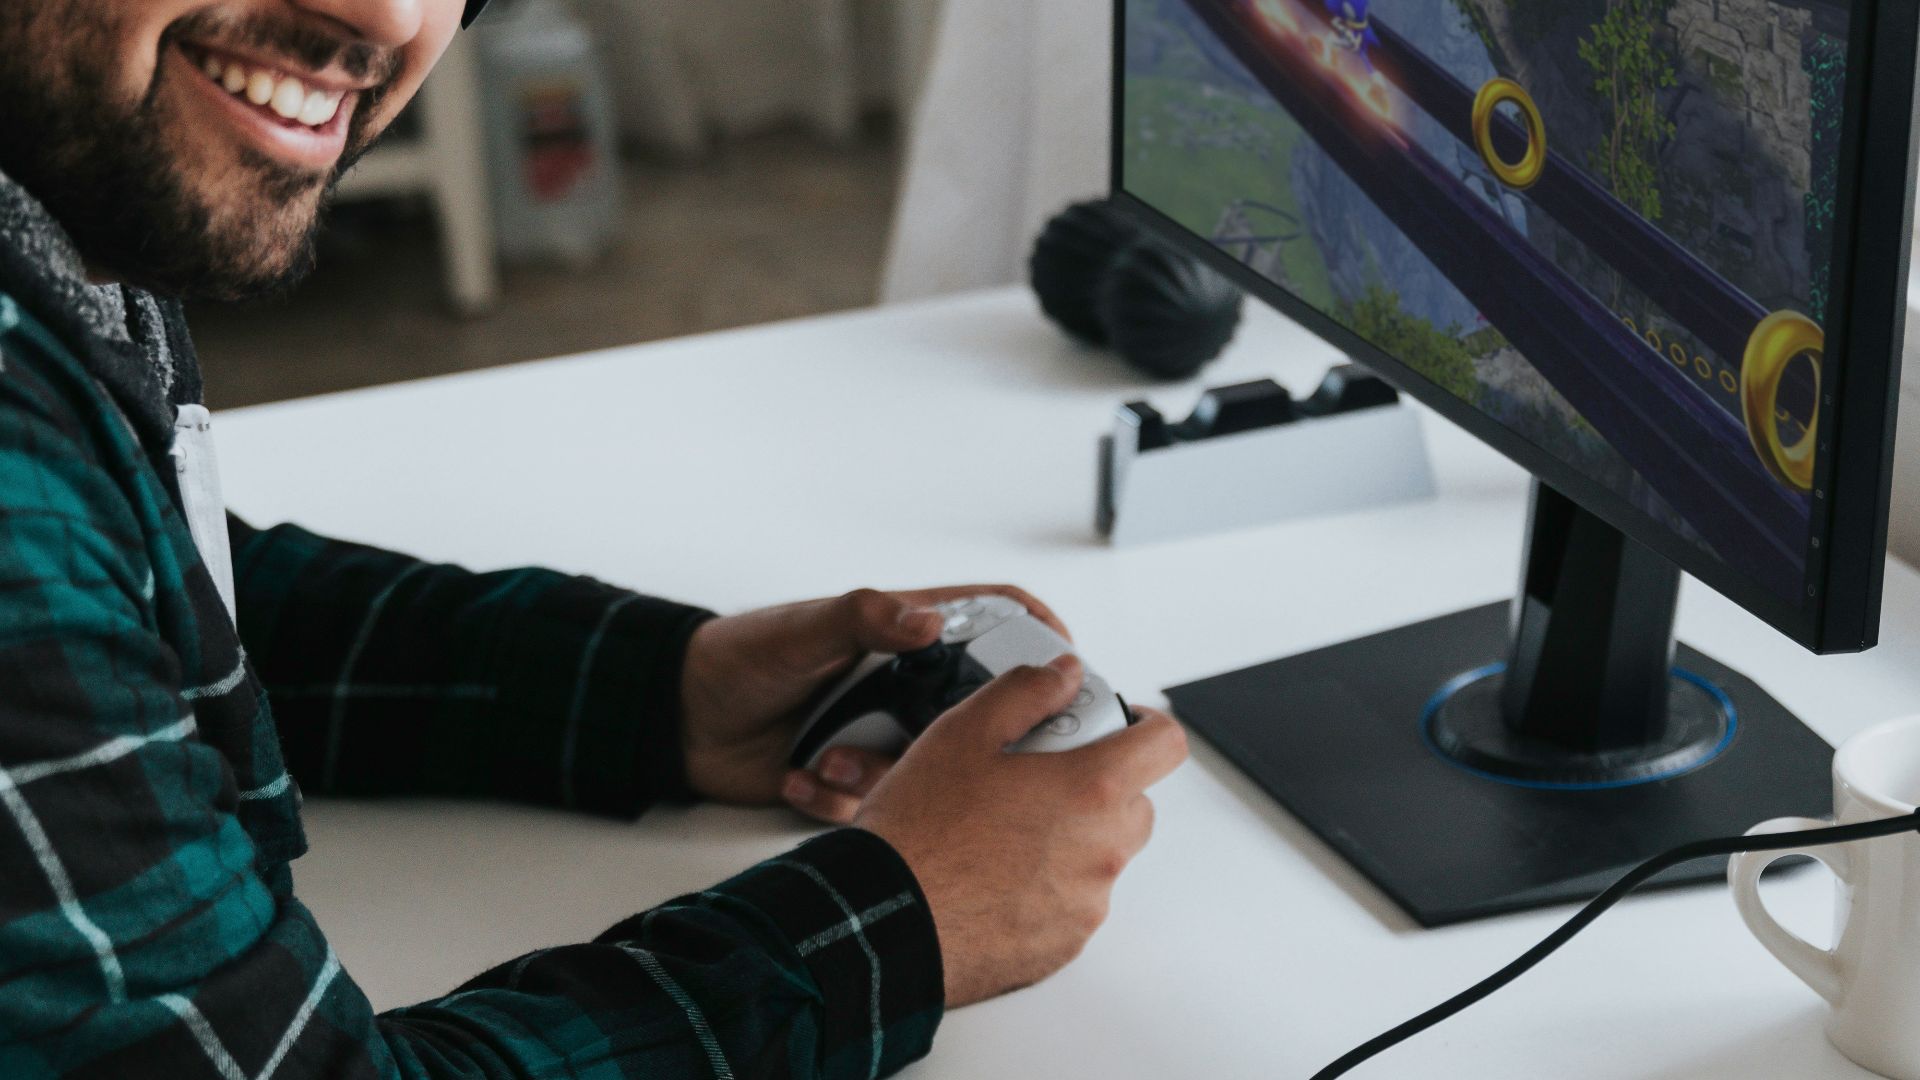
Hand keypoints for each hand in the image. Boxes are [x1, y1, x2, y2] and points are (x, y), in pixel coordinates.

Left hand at [678, 586, 1071, 821]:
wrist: (680, 720)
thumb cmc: (740, 656)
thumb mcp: (804, 629)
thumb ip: (865, 618)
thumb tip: (928, 620)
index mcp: (906, 636)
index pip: (995, 621)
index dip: (1040, 639)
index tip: (1065, 669)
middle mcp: (905, 686)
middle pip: (977, 715)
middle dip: (970, 743)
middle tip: (960, 760)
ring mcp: (883, 736)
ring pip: (929, 772)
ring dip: (881, 774)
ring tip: (829, 758)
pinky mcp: (855, 781)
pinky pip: (879, 806)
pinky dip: (838, 797)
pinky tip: (799, 775)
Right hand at [852, 656, 1187, 1006]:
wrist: (882, 920)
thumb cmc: (918, 831)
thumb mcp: (963, 733)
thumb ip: (1027, 692)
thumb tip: (1064, 674)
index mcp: (1091, 789)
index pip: (1165, 745)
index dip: (1146, 726)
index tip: (1118, 726)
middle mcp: (1101, 850)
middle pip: (1134, 803)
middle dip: (1099, 785)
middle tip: (1038, 780)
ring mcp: (1085, 903)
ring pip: (1100, 855)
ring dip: (1070, 838)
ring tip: (1000, 832)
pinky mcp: (1063, 944)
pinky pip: (1073, 902)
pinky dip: (1047, 887)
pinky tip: (993, 876)